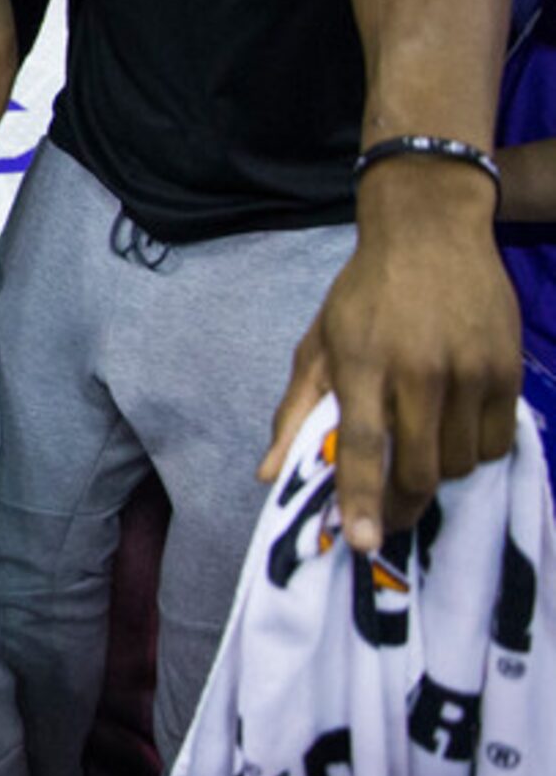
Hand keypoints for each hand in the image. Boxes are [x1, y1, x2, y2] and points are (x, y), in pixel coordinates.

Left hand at [260, 211, 520, 555]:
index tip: (363, 542)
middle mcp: (419, 371)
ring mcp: (469, 371)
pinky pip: (494, 443)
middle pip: (419, 469)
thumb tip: (268, 473)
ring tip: (419, 453)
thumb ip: (295, 413)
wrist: (429, 233)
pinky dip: (473, 451)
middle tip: (387, 510)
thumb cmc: (363, 295)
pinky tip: (453, 432)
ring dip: (437, 474)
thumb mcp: (318, 345)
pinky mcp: (506, 370)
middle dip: (401, 502)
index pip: (365, 447)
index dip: (363, 500)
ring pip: (459, 463)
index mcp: (363, 365)